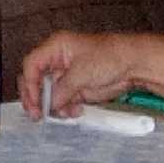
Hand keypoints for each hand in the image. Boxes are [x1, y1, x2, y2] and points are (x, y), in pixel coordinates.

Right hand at [18, 29, 163, 119]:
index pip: (31, 65)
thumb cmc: (109, 58)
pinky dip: (65, 109)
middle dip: (36, 98)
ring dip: (52, 107)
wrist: (134, 65)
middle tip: (37, 115)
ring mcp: (66, 76)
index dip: (29, 84)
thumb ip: (61, 90)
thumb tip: (50, 104)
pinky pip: (62, 102)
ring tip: (63, 113)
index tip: (34, 101)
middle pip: (35, 80)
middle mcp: (57, 61)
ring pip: (47, 94)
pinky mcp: (76, 88)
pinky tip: (74, 112)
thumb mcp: (81, 73)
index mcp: (56, 48)